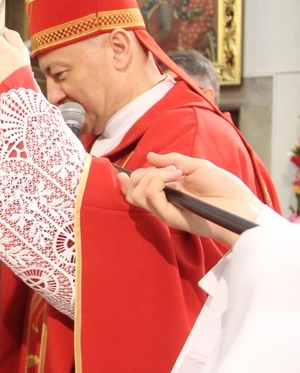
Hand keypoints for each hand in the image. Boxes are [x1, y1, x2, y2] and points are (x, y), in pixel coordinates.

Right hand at [118, 152, 262, 246]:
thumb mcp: (197, 166)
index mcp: (168, 191)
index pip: (138, 187)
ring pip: (138, 194)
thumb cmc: (225, 187)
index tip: (136, 167)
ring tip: (175, 171)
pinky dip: (159, 181)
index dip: (132, 177)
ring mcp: (165, 210)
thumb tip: (149, 156)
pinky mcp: (170, 217)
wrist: (241, 206)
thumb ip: (172, 160)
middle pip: (132, 192)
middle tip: (166, 169)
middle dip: (140, 174)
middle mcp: (164, 202)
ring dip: (152, 176)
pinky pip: (151, 197)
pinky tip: (178, 176)